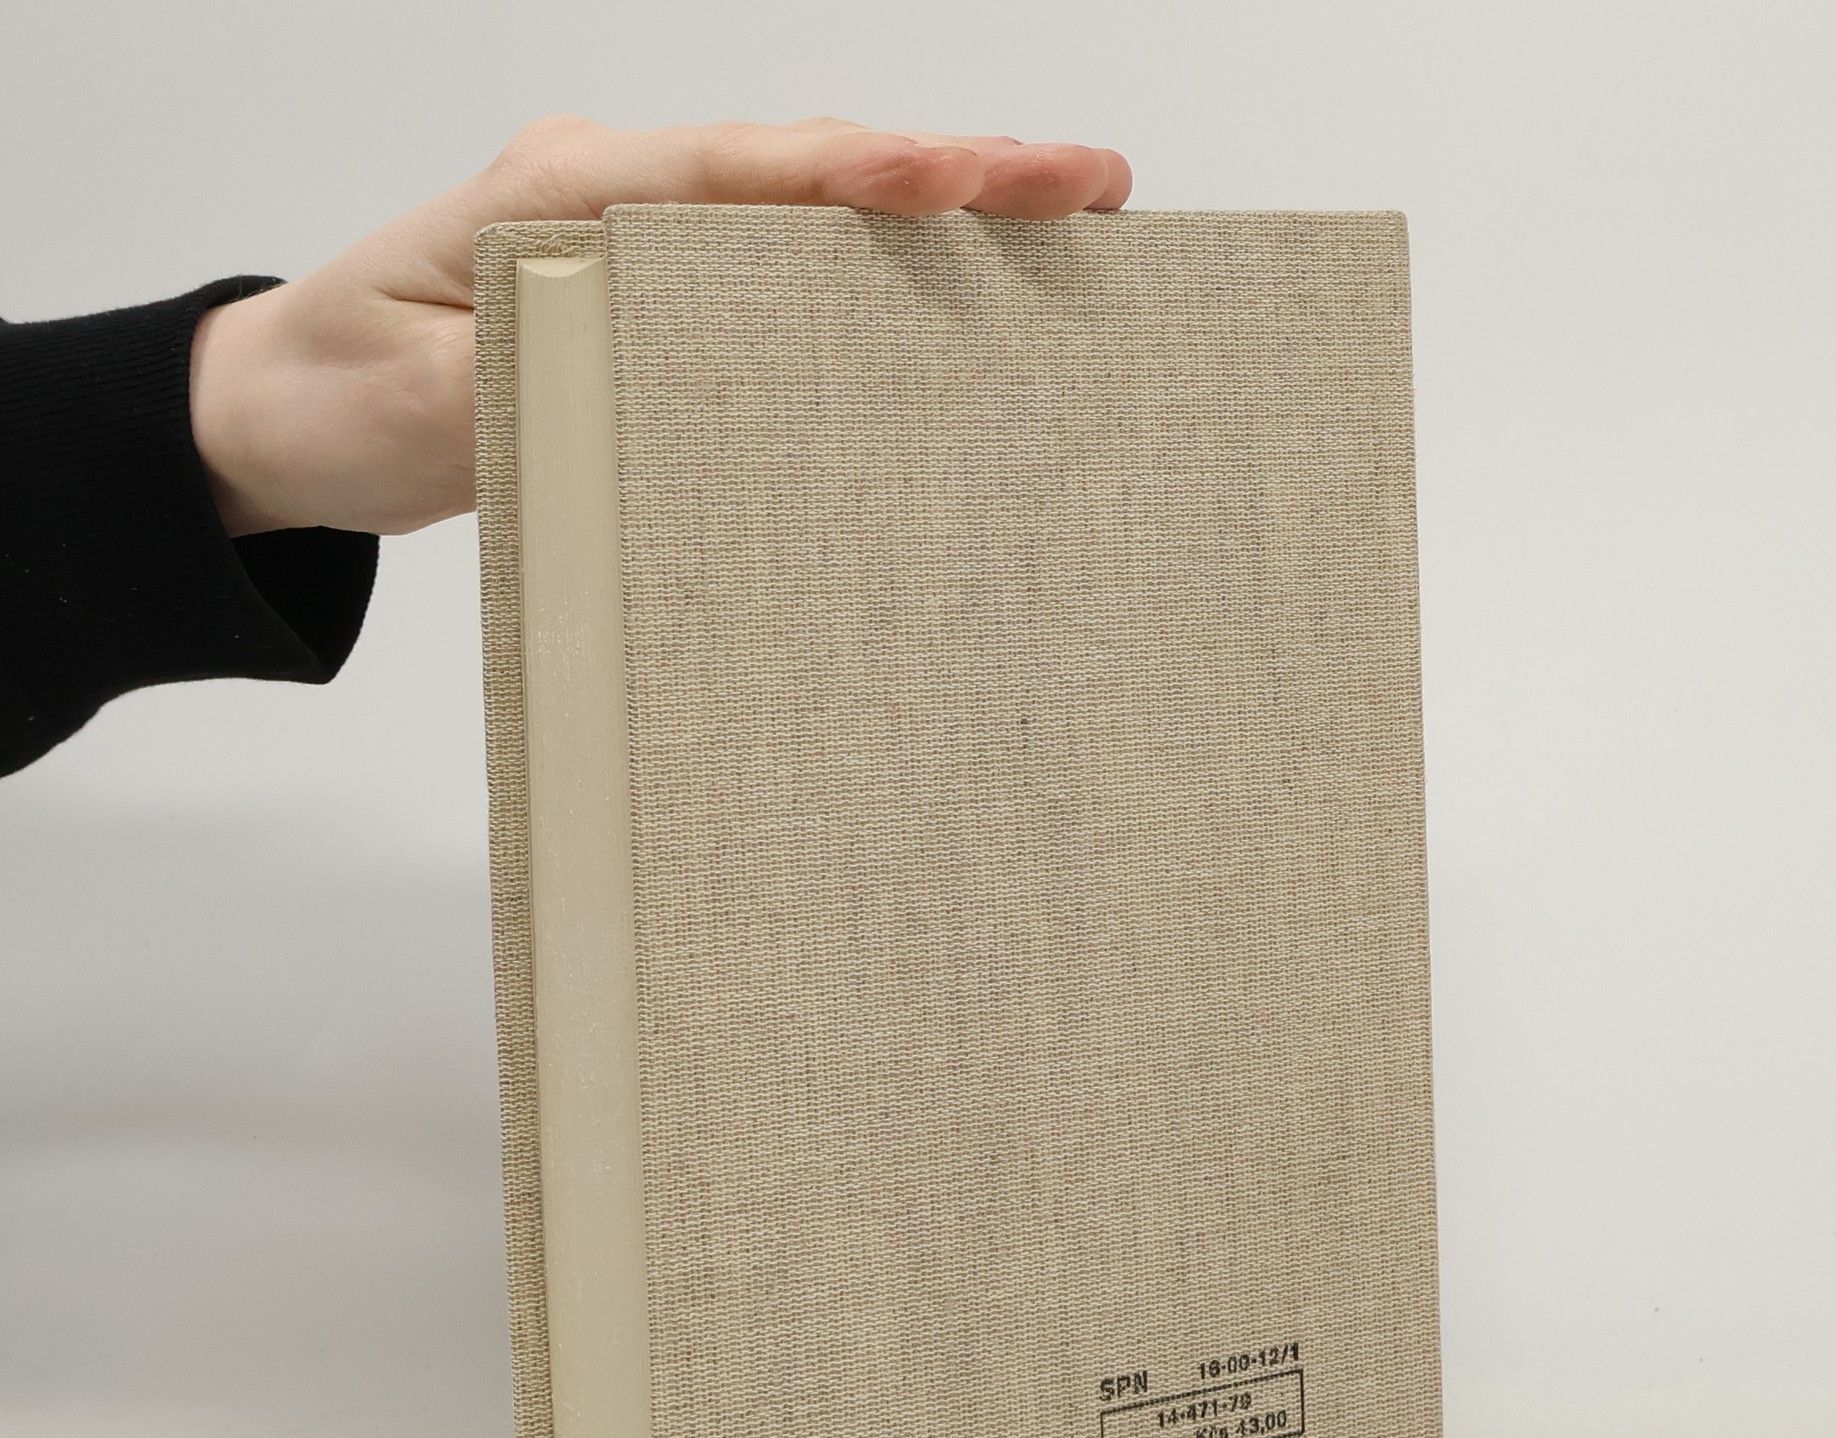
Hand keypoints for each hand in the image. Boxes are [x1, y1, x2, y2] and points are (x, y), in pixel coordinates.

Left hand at [188, 116, 1131, 537]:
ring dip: (934, 206)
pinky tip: (947, 280)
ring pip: (805, 204)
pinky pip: (774, 261)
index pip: (737, 172)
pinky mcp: (649, 284)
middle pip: (805, 166)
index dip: (859, 174)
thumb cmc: (343, 399)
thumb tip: (671, 370)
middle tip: (1089, 184)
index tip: (967, 177)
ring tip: (1060, 216)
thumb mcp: (428, 407)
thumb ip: (549, 376)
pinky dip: (869, 260)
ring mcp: (636, 230)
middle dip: (952, 170)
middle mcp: (613, 190)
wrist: (283, 408)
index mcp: (563, 195)